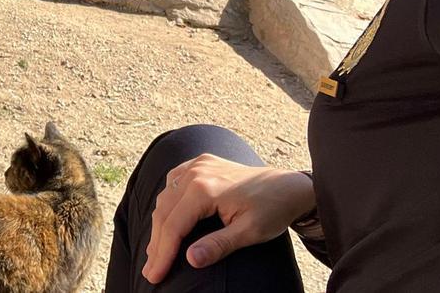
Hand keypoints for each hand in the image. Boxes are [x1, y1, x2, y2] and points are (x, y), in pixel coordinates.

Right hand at [142, 154, 314, 283]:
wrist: (288, 186)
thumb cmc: (272, 210)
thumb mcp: (249, 232)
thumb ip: (219, 245)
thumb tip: (191, 259)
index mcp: (205, 188)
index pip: (173, 225)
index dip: (163, 253)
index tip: (155, 275)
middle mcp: (195, 172)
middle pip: (164, 212)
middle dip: (156, 244)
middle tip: (151, 270)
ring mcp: (196, 165)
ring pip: (165, 197)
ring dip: (160, 225)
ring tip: (156, 251)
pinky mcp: (199, 163)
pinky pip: (172, 183)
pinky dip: (166, 203)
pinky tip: (165, 220)